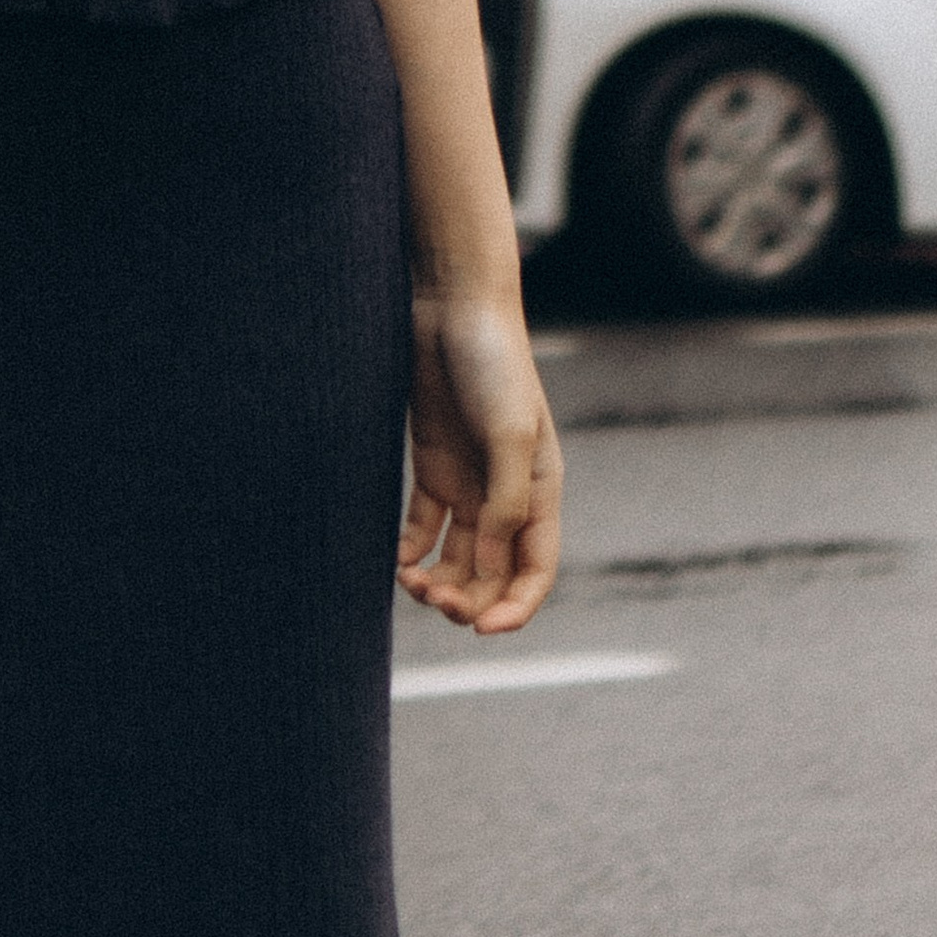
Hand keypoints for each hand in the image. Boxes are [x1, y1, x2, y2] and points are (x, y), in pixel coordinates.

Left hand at [399, 290, 561, 634]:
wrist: (452, 306)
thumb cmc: (493, 364)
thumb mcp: (510, 433)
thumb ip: (504, 502)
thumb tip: (491, 565)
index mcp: (540, 492)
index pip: (535, 571)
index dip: (516, 608)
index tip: (484, 630)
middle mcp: (506, 495)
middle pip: (492, 573)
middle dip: (468, 599)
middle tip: (433, 600)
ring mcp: (468, 482)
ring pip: (458, 558)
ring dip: (439, 582)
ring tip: (411, 583)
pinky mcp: (433, 467)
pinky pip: (425, 528)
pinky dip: (412, 552)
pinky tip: (396, 562)